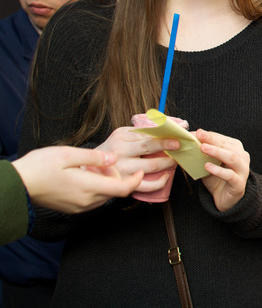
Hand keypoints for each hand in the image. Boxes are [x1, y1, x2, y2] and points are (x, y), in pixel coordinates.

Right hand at [12, 146, 144, 212]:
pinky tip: (84, 175)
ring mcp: (80, 206)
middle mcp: (87, 201)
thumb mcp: (68, 154)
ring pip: (105, 195)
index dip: (137, 180)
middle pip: (115, 191)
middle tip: (103, 162)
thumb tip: (114, 159)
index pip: (123, 188)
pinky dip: (97, 187)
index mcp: (89, 187)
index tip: (142, 170)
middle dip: (119, 176)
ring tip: (91, 167)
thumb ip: (94, 157)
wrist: (17, 185)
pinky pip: (94, 198)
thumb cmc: (40, 167)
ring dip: (107, 181)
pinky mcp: (74, 207)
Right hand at [96, 127, 179, 192]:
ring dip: (168, 163)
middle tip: (181, 145)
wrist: (88, 168)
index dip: (164, 136)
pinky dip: (159, 182)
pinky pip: (146, 186)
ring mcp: (122, 170)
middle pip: (148, 148)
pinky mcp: (124, 184)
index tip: (178, 136)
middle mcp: (120, 153)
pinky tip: (166, 176)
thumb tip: (165, 127)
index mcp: (120, 138)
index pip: (146, 135)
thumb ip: (140, 132)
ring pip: (151, 166)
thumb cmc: (110, 149)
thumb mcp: (121, 135)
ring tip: (176, 159)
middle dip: (168, 146)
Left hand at [195, 129, 249, 211]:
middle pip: (227, 146)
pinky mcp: (239, 183)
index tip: (197, 132)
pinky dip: (218, 170)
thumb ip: (202, 153)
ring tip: (203, 148)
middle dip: (213, 140)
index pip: (222, 138)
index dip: (209, 135)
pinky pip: (230, 175)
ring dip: (217, 152)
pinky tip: (207, 166)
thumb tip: (187, 141)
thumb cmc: (216, 178)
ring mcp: (243, 170)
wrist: (225, 198)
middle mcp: (242, 157)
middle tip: (200, 136)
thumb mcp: (208, 163)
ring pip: (232, 157)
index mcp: (236, 149)